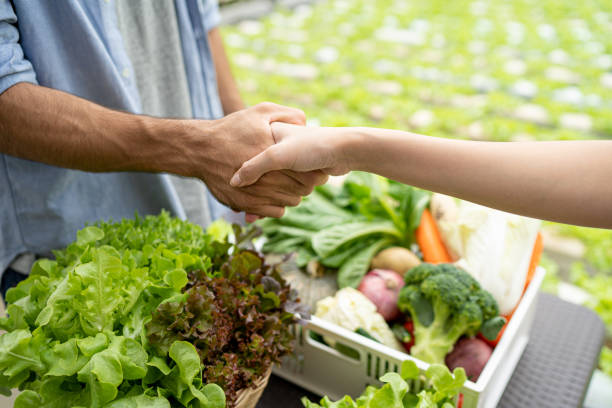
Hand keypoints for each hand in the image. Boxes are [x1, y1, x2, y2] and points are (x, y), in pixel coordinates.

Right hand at [185, 103, 327, 216]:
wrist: (200, 149)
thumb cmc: (231, 129)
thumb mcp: (260, 112)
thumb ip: (287, 115)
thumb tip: (306, 124)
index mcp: (275, 155)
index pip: (309, 173)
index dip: (313, 170)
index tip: (309, 164)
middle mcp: (268, 177)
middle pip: (303, 189)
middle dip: (305, 182)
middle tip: (300, 174)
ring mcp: (258, 193)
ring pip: (291, 201)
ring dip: (292, 194)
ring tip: (285, 182)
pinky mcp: (247, 205)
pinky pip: (277, 212)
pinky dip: (278, 204)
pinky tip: (272, 192)